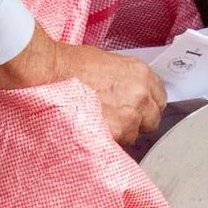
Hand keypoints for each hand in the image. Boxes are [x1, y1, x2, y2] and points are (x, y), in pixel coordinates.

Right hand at [0, 26, 166, 144]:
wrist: (47, 73)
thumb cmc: (69, 65)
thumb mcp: (108, 62)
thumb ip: (126, 80)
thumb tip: (129, 94)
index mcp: (141, 74)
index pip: (160, 98)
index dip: (146, 104)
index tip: (136, 108)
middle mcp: (140, 96)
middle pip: (152, 120)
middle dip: (137, 120)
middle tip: (116, 118)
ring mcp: (128, 118)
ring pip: (133, 135)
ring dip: (120, 132)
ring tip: (98, 123)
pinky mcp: (113, 134)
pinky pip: (118, 145)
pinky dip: (107, 142)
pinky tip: (93, 131)